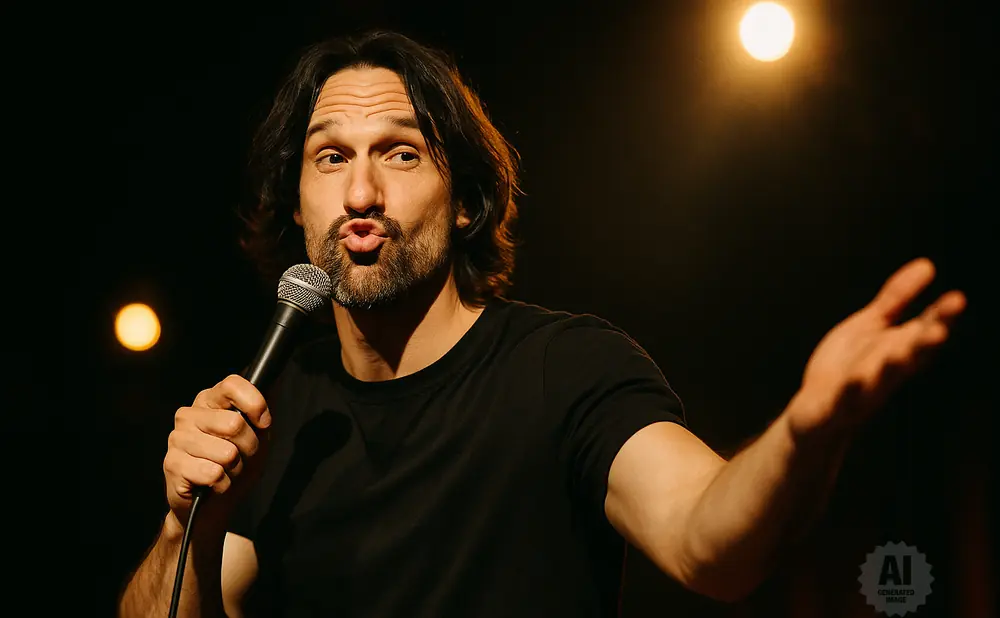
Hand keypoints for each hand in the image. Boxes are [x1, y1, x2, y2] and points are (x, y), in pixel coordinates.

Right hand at [162, 374, 270, 532]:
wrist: (215, 504)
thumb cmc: (236, 465)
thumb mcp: (257, 434)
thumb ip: (262, 408)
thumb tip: (274, 380)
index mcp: (208, 401)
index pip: (232, 385)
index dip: (254, 404)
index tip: (263, 423)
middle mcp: (189, 415)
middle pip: (234, 423)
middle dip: (249, 447)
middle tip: (241, 457)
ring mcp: (177, 439)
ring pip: (226, 452)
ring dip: (235, 468)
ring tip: (226, 471)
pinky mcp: (172, 464)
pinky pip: (214, 473)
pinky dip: (223, 484)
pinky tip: (213, 483)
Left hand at [788, 258, 965, 441]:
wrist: (817, 413)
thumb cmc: (849, 366)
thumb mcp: (872, 325)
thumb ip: (897, 298)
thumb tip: (927, 264)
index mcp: (898, 348)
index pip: (926, 330)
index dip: (941, 317)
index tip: (957, 299)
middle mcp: (888, 370)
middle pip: (910, 355)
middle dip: (924, 343)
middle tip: (939, 331)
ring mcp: (864, 390)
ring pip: (882, 379)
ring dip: (891, 367)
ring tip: (896, 355)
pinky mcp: (837, 405)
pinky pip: (845, 400)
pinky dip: (850, 391)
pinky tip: (853, 380)